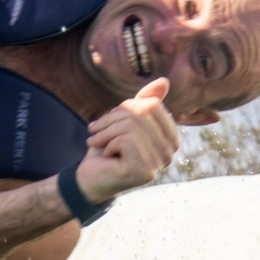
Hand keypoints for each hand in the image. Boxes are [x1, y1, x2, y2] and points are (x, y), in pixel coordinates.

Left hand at [73, 78, 178, 203]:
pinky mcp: (145, 171)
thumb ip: (144, 102)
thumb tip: (164, 81)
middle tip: (95, 130)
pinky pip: (125, 140)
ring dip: (105, 132)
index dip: (126, 107)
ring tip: (97, 143)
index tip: (109, 120)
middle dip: (112, 119)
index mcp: (171, 137)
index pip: (152, 105)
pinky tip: (106, 157)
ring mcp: (160, 163)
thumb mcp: (124, 121)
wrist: (89, 179)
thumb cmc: (107, 149)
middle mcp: (171, 152)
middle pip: (141, 113)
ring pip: (130, 126)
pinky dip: (107, 144)